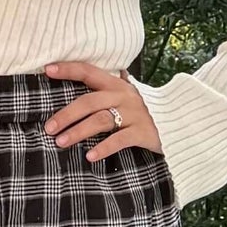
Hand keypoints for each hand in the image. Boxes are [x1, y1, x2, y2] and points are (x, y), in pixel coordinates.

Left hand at [41, 59, 162, 161]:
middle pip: (89, 102)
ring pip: (100, 120)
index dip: (68, 69)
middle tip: (49, 128)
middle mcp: (123, 96)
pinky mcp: (142, 132)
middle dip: (66, 114)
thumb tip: (80, 78)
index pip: (89, 71)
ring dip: (78, 132)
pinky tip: (89, 156)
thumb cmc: (144, 110)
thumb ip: (105, 89)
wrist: (178, 122)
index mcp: (116, 84)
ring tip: (61, 143)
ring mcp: (134, 114)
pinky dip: (103, 148)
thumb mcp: (125, 95)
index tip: (47, 70)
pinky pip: (119, 140)